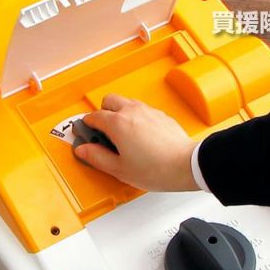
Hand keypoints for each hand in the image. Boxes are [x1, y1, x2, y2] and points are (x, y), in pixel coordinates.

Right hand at [75, 94, 199, 190]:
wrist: (186, 165)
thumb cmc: (156, 169)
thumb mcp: (119, 169)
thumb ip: (97, 157)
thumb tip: (83, 150)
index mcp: (118, 123)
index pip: (94, 116)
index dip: (86, 125)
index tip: (85, 133)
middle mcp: (132, 112)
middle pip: (109, 100)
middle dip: (102, 112)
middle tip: (103, 132)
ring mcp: (148, 111)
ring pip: (126, 102)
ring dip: (119, 112)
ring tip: (121, 133)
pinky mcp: (161, 115)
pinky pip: (142, 109)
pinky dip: (135, 117)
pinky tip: (139, 134)